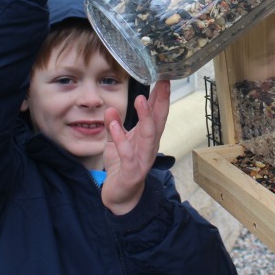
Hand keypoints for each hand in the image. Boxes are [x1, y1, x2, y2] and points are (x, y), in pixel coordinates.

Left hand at [101, 80, 170, 214]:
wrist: (121, 197)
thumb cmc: (122, 166)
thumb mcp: (116, 142)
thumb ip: (113, 126)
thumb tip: (110, 108)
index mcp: (148, 136)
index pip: (157, 112)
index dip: (161, 95)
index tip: (164, 77)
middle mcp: (150, 145)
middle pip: (159, 120)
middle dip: (162, 100)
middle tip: (163, 82)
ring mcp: (143, 158)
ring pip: (149, 135)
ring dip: (145, 116)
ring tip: (140, 99)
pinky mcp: (133, 170)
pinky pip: (127, 153)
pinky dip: (120, 138)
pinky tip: (114, 125)